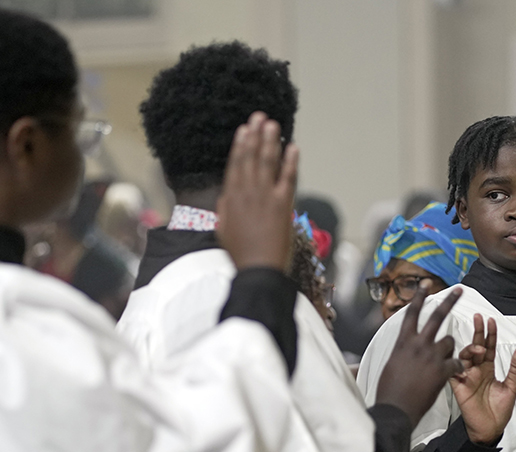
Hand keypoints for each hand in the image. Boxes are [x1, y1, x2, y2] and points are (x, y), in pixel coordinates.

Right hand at [216, 111, 298, 271]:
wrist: (258, 269)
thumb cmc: (240, 253)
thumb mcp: (222, 229)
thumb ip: (225, 208)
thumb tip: (226, 194)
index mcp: (231, 198)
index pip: (236, 164)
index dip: (240, 145)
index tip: (244, 130)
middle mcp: (248, 192)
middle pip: (252, 157)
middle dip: (255, 135)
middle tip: (259, 117)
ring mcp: (267, 196)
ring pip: (268, 162)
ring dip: (271, 141)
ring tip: (273, 125)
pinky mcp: (284, 204)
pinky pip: (288, 177)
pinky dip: (291, 161)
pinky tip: (293, 147)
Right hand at [374, 283, 463, 427]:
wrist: (395, 409)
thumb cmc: (389, 390)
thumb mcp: (391, 364)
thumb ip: (402, 352)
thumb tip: (404, 349)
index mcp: (403, 342)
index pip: (412, 313)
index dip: (419, 297)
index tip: (426, 284)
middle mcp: (418, 345)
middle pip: (437, 317)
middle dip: (450, 301)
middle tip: (459, 290)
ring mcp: (431, 357)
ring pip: (450, 342)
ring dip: (449, 350)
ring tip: (442, 362)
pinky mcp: (442, 370)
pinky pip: (456, 363)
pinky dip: (456, 368)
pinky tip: (452, 374)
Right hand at [450, 314, 515, 444]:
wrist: (489, 429)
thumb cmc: (499, 411)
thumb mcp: (511, 388)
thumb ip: (515, 369)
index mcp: (488, 369)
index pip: (489, 347)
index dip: (490, 334)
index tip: (491, 321)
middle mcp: (476, 370)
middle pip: (476, 347)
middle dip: (477, 332)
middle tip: (479, 318)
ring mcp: (466, 377)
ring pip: (464, 356)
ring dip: (471, 349)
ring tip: (480, 347)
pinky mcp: (458, 387)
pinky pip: (453, 372)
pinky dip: (456, 364)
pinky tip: (463, 361)